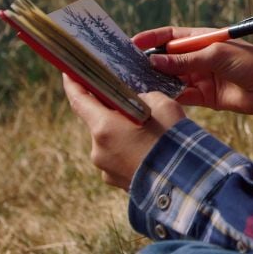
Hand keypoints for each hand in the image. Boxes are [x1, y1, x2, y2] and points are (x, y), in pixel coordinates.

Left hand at [63, 74, 185, 189]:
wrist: (184, 181)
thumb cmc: (172, 139)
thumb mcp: (162, 104)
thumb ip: (144, 97)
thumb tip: (139, 100)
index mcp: (104, 127)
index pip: (80, 100)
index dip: (73, 84)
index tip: (69, 73)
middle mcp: (98, 148)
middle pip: (98, 120)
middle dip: (114, 111)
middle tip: (135, 104)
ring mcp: (105, 168)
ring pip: (110, 140)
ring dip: (124, 132)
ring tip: (150, 132)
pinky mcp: (116, 181)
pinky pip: (118, 157)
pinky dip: (129, 150)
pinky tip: (150, 149)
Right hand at [132, 27, 252, 115]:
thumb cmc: (249, 61)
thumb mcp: (216, 55)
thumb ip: (185, 60)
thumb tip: (154, 61)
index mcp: (201, 40)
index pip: (170, 36)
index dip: (151, 39)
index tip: (131, 44)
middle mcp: (198, 57)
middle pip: (167, 59)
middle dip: (149, 63)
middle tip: (128, 69)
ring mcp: (200, 77)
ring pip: (171, 79)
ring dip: (156, 82)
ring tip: (137, 86)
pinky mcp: (204, 97)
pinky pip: (181, 96)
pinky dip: (169, 97)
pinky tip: (156, 100)